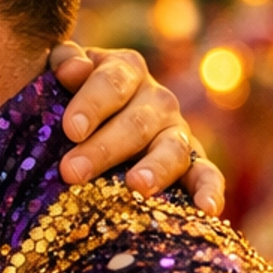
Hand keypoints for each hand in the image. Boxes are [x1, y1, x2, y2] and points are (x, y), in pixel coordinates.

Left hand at [50, 42, 223, 214]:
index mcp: (126, 70)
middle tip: (73, 172)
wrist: (93, 122)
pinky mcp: (192, 163)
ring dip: (156, 168)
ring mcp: (178, 131)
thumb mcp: (62, 72)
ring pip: (173, 148)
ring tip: (136, 186)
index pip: (112, 82)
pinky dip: (210, 190)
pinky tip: (207, 209)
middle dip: (104, 148)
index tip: (71, 129)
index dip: (92, 104)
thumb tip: (73, 69)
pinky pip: (206, 175)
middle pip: (136, 123)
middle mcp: (158, 99)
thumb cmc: (70, 96)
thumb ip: (64, 62)